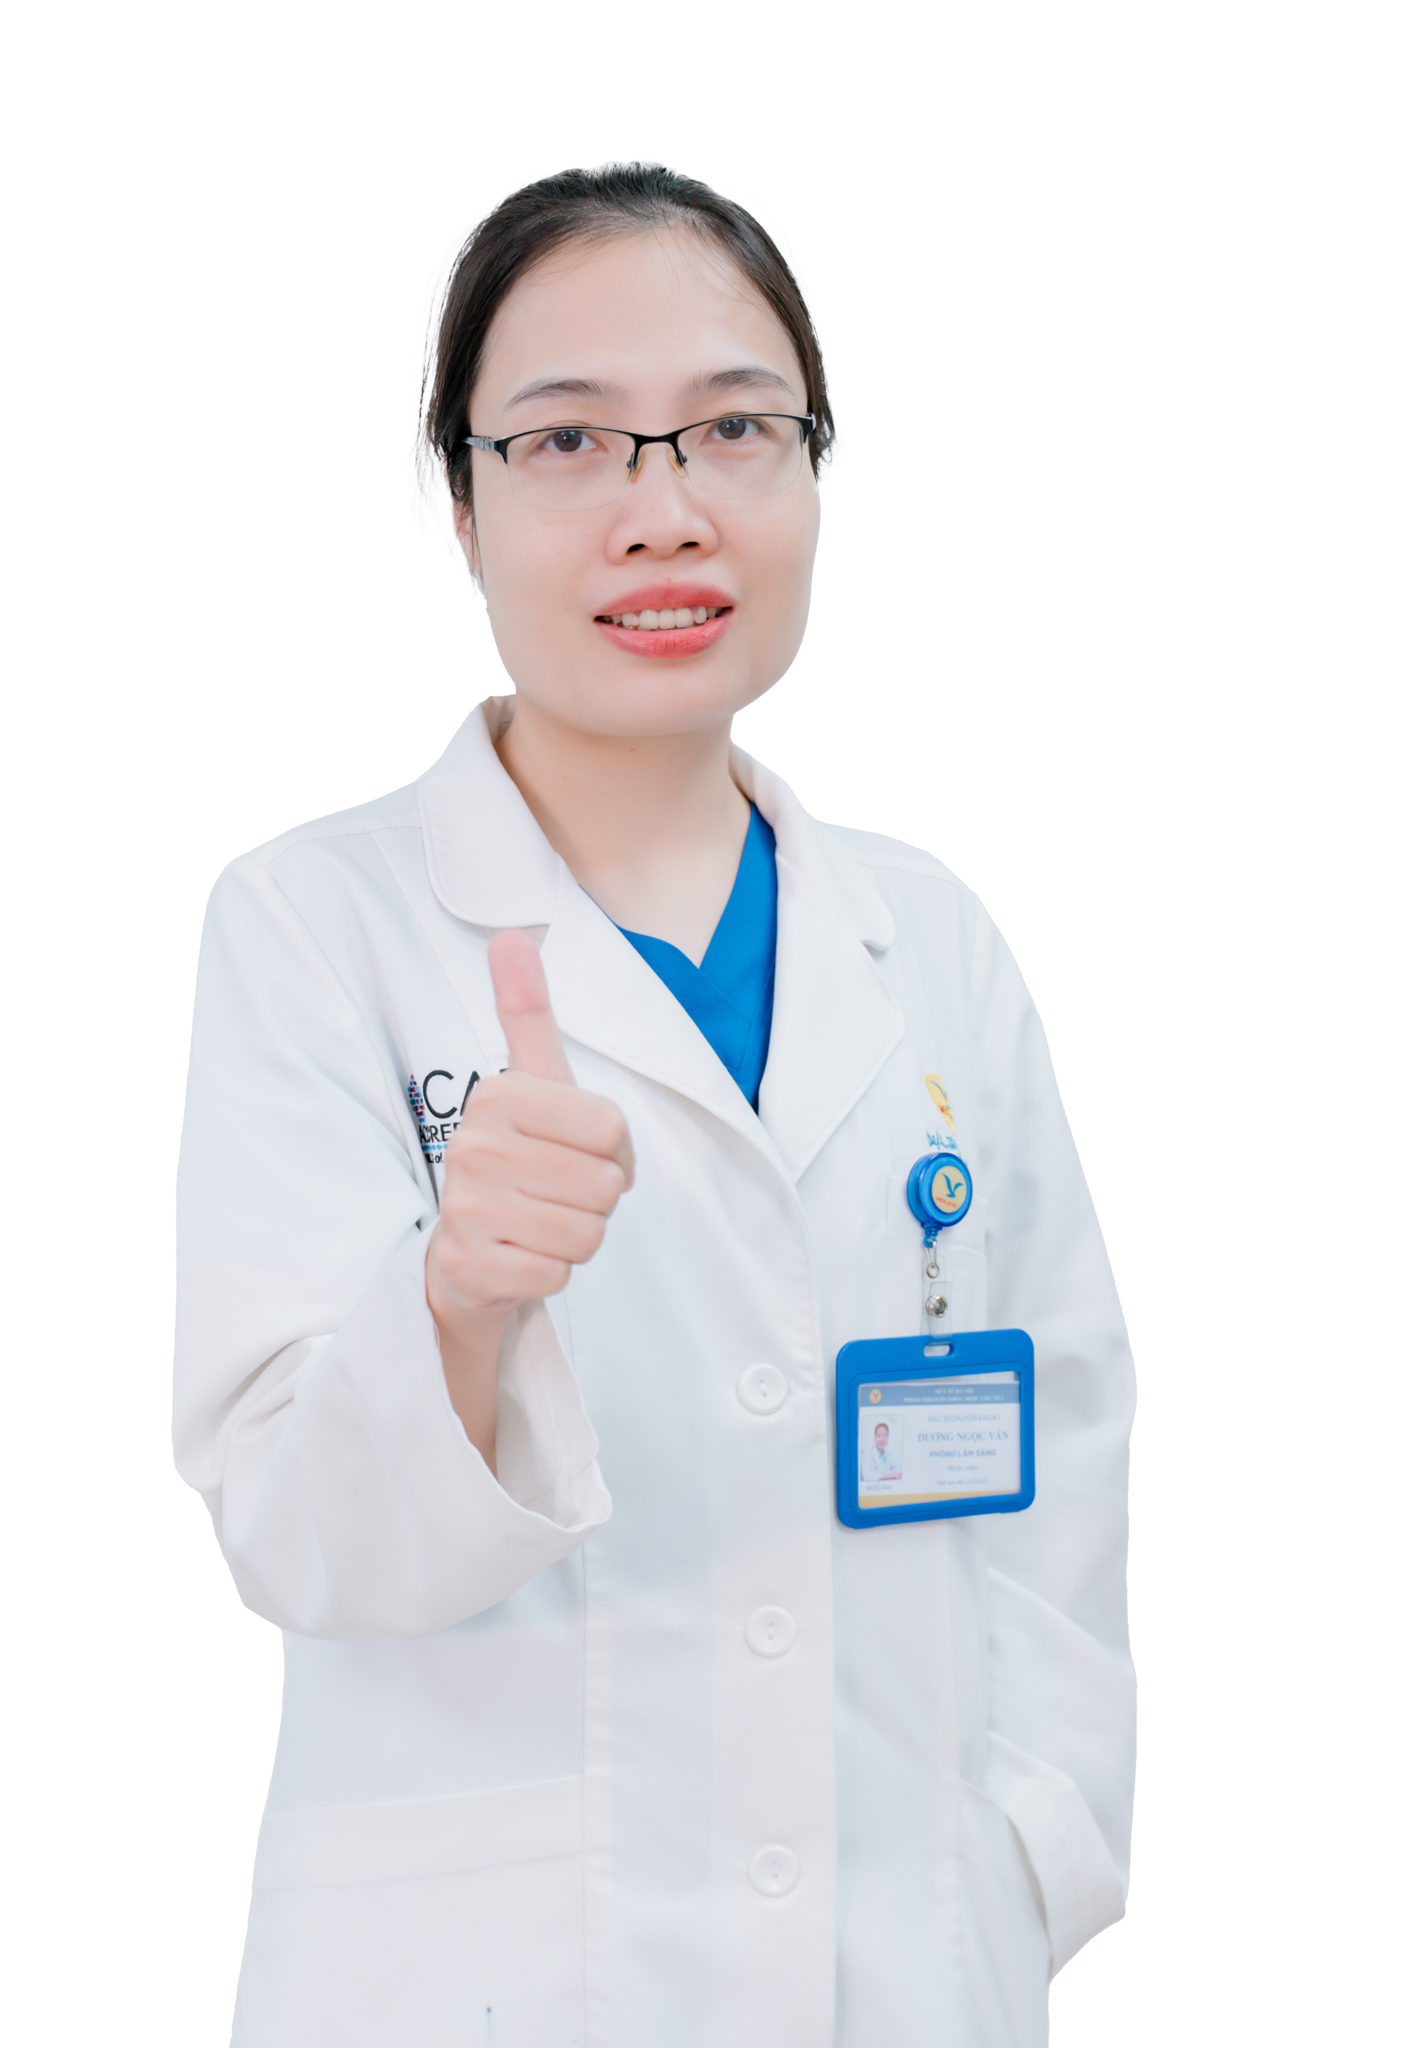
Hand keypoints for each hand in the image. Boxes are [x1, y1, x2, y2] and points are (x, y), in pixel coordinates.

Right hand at [426, 931, 633, 1466]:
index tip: (577, 1151)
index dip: (613, 1149)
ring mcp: (466, 1212)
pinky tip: (523, 1256)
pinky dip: (553, 1273)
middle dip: (596, 1198)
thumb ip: (526, 1013)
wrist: (464, 1254)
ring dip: (578, 1236)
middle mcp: (473, 1149)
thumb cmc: (516, 1160)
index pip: (611, 1127)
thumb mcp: (532, 1084)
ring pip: (587, 1232)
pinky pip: (558, 1274)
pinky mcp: (469, 1270)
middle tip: (559, 1193)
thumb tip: (510, 936)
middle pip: (605, 1184)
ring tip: (541, 1222)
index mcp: (497, 1097)